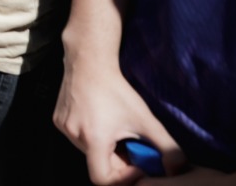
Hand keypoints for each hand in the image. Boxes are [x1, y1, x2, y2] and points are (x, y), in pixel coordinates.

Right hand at [54, 58, 184, 183]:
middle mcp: (74, 136)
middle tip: (130, 143)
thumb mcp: (146, 120)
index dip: (122, 179)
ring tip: (115, 129)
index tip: (136, 164)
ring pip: (87, 151)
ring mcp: (63, 128)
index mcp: (94, 140)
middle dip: (118, 160)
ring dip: (104, 148)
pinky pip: (77, 137)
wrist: (89, 62)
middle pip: (97, 164)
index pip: (103, 179)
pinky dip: (91, 136)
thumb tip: (177, 169)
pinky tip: (100, 119)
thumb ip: (167, 148)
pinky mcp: (58, 120)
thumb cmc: (117, 91)